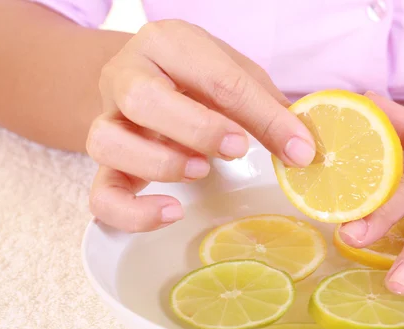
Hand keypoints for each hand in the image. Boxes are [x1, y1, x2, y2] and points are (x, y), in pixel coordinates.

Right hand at [87, 20, 314, 231]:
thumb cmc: (199, 77)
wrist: (151, 77)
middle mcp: (126, 75)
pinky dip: (132, 211)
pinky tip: (171, 211)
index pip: (214, 77)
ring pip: (106, 142)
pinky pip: (100, 194)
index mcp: (167, 43)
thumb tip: (303, 152)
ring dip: (159, 163)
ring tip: (201, 171)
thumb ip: (268, 110)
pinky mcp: (104, 163)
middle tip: (238, 148)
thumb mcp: (238, 78)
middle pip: (142, 99)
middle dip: (196, 128)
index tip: (298, 148)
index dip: (261, 116)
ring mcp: (107, 119)